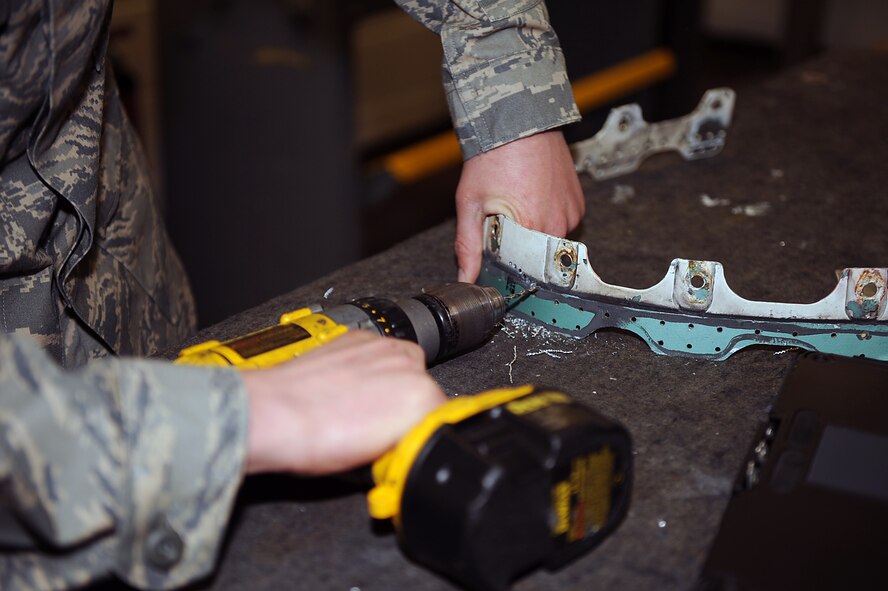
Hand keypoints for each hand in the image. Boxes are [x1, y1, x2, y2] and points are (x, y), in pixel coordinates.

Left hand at [242, 331, 446, 474]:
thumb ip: (405, 445)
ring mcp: (383, 347)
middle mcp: (408, 366)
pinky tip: (348, 386)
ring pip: (404, 367)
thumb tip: (408, 445)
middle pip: (424, 390)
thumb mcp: (375, 462)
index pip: (442, 417)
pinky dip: (370, 367)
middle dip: (406, 409)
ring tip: (360, 407)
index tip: (404, 443)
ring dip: (391, 383)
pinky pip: (379, 353)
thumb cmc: (314, 439)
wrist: (273, 413)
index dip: (420, 434)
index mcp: (421, 401)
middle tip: (378, 431)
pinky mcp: (360, 336)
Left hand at [454, 130, 584, 281]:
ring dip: (534, 232)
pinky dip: (548, 218)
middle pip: (536, 257)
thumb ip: (467, 246)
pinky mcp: (578, 203)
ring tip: (519, 205)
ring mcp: (572, 214)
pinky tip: (534, 199)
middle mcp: (558, 225)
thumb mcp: (470, 204)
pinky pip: (563, 223)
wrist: (520, 122)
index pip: (521, 269)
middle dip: (518, 247)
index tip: (493, 252)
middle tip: (502, 221)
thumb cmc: (494, 157)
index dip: (504, 264)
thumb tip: (465, 278)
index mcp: (533, 230)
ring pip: (550, 240)